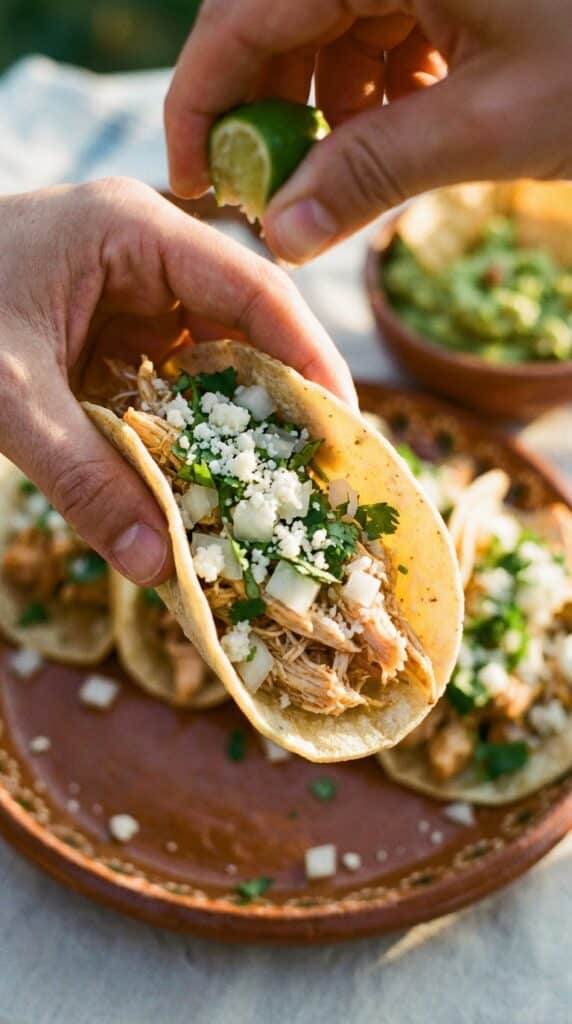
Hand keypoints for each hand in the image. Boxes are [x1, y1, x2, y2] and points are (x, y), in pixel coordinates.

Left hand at [0, 178, 355, 583]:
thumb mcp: (8, 394)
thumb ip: (83, 477)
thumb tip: (159, 567)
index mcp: (131, 229)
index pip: (251, 285)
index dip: (309, 354)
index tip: (344, 425)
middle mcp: (146, 252)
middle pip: (246, 324)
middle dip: (283, 399)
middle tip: (320, 472)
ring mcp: (131, 292)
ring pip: (214, 358)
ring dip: (238, 423)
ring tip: (276, 488)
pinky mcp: (113, 331)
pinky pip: (173, 381)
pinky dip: (191, 432)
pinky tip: (207, 480)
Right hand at [165, 0, 571, 261]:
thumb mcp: (493, 123)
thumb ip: (374, 176)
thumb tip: (283, 239)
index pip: (244, 14)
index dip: (203, 103)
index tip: (192, 182)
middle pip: (277, 15)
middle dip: (269, 112)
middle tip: (274, 198)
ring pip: (327, 22)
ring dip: (327, 106)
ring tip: (352, 174)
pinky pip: (381, 19)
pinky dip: (378, 84)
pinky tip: (404, 128)